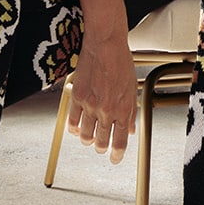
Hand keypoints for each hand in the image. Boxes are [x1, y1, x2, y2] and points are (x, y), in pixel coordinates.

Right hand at [67, 35, 137, 162]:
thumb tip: (129, 130)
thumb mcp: (132, 90)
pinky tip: (76, 128)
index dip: (117, 154)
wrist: (106, 45)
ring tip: (88, 138)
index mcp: (123, 109)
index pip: (119, 141)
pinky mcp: (77, 97)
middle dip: (101, 147)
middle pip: (101, 141)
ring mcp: (91, 105)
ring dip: (87, 139)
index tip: (115, 159)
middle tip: (100, 147)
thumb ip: (130, 112)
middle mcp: (107, 110)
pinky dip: (73, 128)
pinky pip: (72, 121)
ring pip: (85, 135)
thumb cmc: (121, 64)